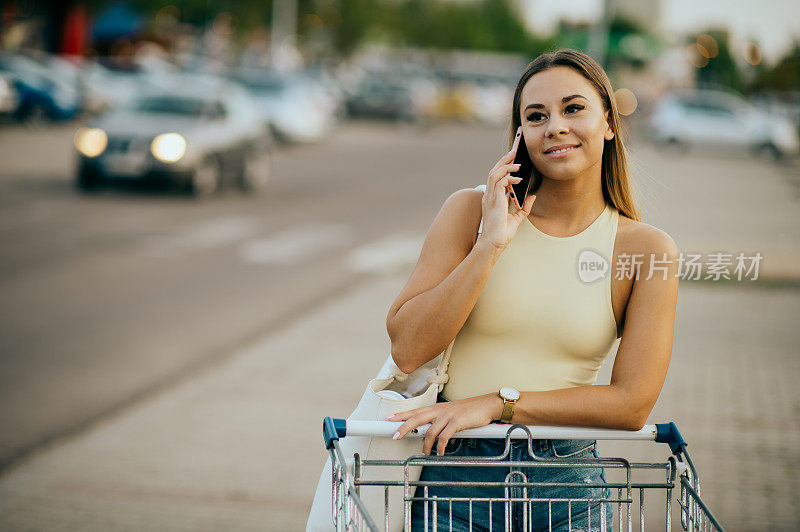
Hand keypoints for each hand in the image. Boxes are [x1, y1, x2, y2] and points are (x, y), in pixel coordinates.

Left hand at [387, 394, 502, 455]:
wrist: (487, 405)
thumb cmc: (470, 411)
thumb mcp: (452, 414)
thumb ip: (440, 423)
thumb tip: (432, 437)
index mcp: (437, 408)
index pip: (416, 411)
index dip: (402, 415)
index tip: (390, 418)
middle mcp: (440, 410)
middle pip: (417, 418)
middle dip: (404, 427)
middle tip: (395, 435)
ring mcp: (448, 415)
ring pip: (430, 431)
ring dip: (426, 445)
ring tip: (425, 453)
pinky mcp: (457, 422)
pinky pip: (444, 437)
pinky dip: (441, 447)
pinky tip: (440, 452)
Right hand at [481, 126, 536, 250]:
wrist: (494, 244)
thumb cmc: (502, 235)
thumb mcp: (517, 218)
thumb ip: (524, 207)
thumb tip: (532, 197)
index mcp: (492, 199)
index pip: (497, 178)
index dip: (504, 166)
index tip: (513, 159)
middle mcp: (489, 195)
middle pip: (494, 171)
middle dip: (504, 160)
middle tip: (514, 150)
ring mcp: (490, 197)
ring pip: (494, 173)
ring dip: (506, 164)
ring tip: (517, 160)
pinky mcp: (493, 199)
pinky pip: (499, 181)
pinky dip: (508, 176)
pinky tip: (518, 177)